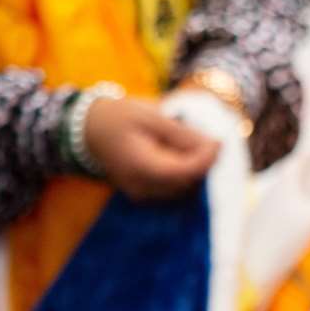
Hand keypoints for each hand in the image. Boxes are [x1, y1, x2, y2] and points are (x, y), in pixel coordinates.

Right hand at [84, 96, 218, 199]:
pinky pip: (173, 189)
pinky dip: (184, 175)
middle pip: (187, 183)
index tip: (220, 141)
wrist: (89, 128)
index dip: (207, 159)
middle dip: (203, 164)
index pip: (185, 172)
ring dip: (195, 170)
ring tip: (192, 145)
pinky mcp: (144, 194)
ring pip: (183, 189)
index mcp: (142, 166)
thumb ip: (183, 135)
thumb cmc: (120, 116)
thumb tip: (215, 146)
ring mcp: (142, 194)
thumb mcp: (152, 117)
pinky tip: (181, 156)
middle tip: (208, 139)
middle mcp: (142, 187)